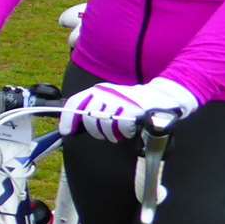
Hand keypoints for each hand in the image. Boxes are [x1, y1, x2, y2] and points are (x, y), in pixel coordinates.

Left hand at [59, 78, 197, 142]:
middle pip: (88, 118)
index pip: (75, 102)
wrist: (157, 97)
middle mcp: (106, 92)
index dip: (67, 118)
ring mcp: (119, 100)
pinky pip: (120, 127)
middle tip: (104, 132)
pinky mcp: (133, 109)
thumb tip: (70, 127)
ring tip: (118, 131)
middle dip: (94, 130)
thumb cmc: (129, 103)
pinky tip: (128, 129)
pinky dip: (124, 132)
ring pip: (103, 125)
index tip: (66, 131)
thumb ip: (89, 110)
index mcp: (98, 90)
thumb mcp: (107, 101)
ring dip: (110, 133)